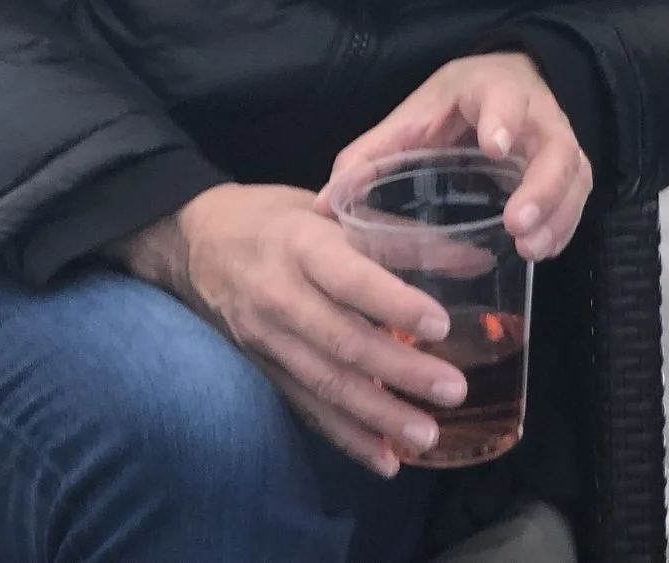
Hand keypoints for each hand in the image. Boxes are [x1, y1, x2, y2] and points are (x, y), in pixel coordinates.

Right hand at [110, 182, 464, 476]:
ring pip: (325, 385)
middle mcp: (279, 297)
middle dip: (400, 373)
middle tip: (454, 391)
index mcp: (301, 246)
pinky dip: (346, 437)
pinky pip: (306, 409)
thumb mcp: (331, 208)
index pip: (350, 279)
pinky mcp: (263, 371)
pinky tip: (385, 459)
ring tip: (427, 435)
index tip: (442, 325)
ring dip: (378, 416)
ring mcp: (266, 341)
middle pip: (342, 342)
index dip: (394, 303)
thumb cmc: (277, 217)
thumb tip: (477, 260)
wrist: (191, 242)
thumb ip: (400, 237)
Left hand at [326, 50, 592, 261]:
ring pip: (573, 177)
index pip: (504, 99)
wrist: (508, 82)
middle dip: (541, 187)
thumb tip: (325, 204)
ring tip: (531, 249)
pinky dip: (564, 227)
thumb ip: (373, 153)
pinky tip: (542, 253)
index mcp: (492, 91)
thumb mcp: (414, 114)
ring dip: (557, 214)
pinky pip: (577, 199)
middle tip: (515, 223)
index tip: (494, 148)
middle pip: (555, 147)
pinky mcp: (568, 171)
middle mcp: (537, 115)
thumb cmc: (456, 103)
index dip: (503, 121)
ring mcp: (558, 144)